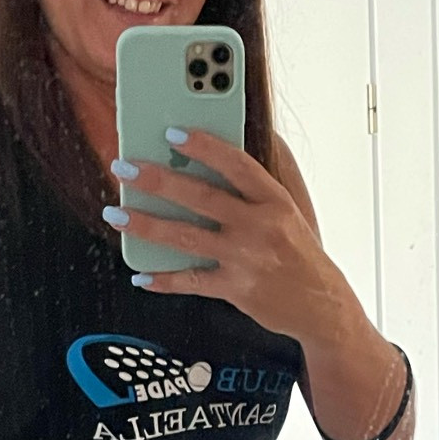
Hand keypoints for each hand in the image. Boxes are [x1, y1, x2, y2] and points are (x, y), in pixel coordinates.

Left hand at [109, 129, 347, 344]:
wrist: (322, 306)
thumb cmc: (299, 255)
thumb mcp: (287, 213)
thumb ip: (252, 191)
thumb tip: (208, 161)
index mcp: (274, 201)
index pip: (236, 165)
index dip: (204, 146)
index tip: (172, 133)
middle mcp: (259, 227)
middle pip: (201, 197)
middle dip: (157, 180)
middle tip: (124, 169)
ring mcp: (246, 259)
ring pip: (187, 237)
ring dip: (146, 224)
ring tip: (116, 213)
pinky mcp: (236, 290)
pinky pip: (191, 282)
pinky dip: (164, 280)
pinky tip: (141, 275)